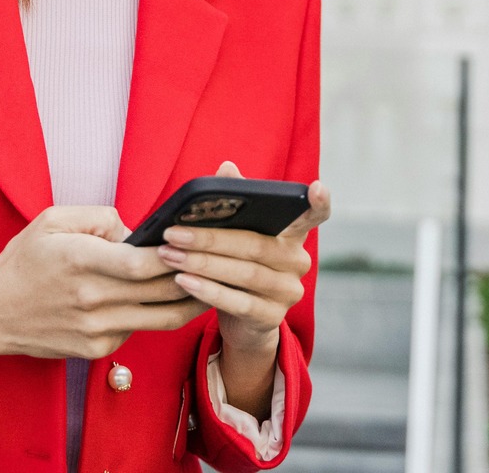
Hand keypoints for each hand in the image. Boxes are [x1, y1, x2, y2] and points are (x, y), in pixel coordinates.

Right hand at [0, 205, 207, 379]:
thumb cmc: (23, 261)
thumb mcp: (53, 220)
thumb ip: (100, 216)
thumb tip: (137, 231)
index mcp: (81, 262)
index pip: (144, 264)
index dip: (177, 254)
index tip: (198, 241)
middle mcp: (91, 300)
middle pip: (162, 292)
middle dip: (197, 276)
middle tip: (223, 261)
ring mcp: (96, 330)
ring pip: (161, 318)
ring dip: (192, 301)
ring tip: (217, 282)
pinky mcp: (97, 350)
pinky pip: (139, 329)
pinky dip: (159, 314)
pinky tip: (175, 300)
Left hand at [157, 161, 330, 353]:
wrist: (240, 321)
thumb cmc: (236, 266)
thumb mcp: (236, 236)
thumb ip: (234, 204)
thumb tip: (227, 168)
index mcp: (292, 235)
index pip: (314, 216)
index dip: (318, 203)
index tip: (316, 186)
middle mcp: (298, 262)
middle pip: (256, 245)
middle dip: (210, 238)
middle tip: (173, 233)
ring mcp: (289, 292)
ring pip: (245, 273)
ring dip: (203, 263)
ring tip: (170, 255)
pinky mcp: (272, 318)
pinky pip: (239, 303)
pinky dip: (208, 290)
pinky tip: (183, 281)